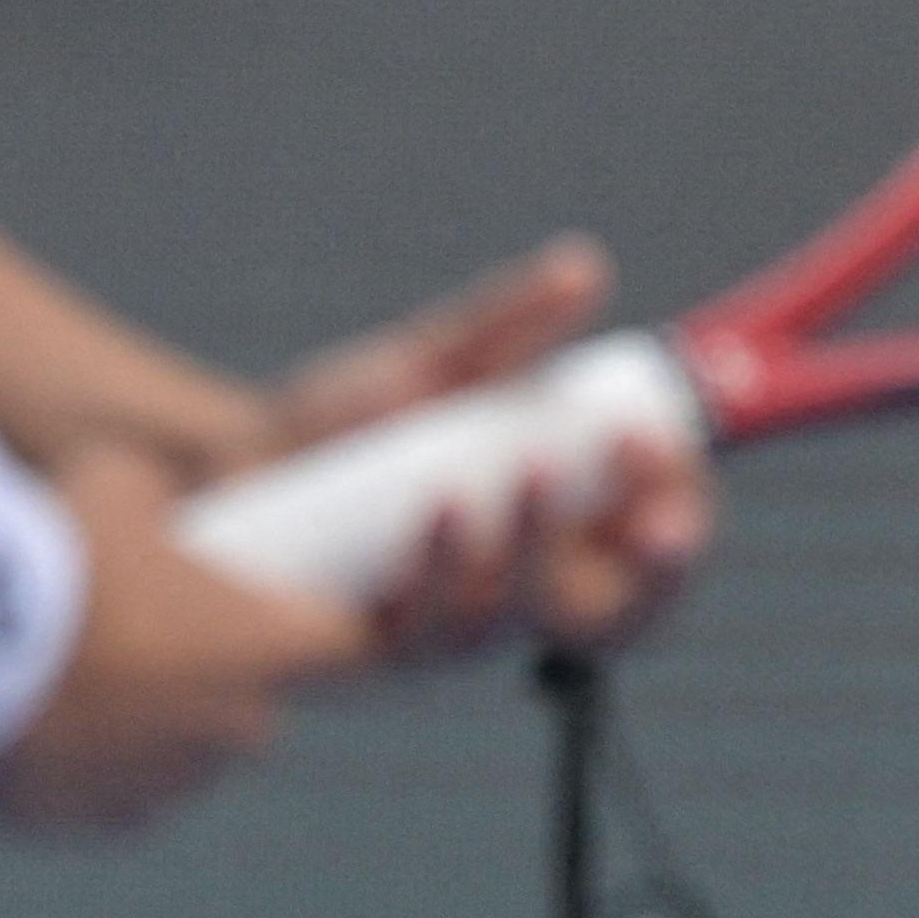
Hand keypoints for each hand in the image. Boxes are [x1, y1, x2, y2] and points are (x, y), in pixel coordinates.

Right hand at [0, 446, 367, 832]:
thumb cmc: (53, 540)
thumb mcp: (122, 479)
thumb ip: (166, 506)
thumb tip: (162, 504)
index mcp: (257, 651)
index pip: (357, 653)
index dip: (351, 632)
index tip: (331, 618)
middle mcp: (228, 732)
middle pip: (244, 709)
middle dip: (205, 678)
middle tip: (134, 623)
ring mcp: (155, 788)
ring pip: (171, 760)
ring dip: (143, 727)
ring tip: (67, 662)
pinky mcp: (82, 822)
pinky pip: (100, 796)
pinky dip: (78, 766)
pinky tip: (28, 710)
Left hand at [241, 239, 711, 663]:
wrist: (233, 461)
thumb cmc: (349, 428)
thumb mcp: (436, 367)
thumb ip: (510, 324)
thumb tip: (583, 267)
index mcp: (553, 537)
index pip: (653, 552)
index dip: (685, 518)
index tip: (674, 455)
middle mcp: (518, 595)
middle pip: (622, 616)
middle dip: (657, 572)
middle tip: (657, 512)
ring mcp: (457, 629)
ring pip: (529, 617)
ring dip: (542, 546)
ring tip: (531, 466)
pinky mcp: (387, 651)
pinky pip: (434, 631)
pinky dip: (448, 566)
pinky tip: (445, 503)